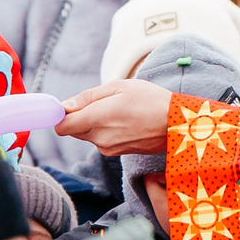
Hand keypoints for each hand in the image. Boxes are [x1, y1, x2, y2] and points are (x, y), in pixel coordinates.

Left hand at [55, 79, 171, 156]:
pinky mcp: (116, 153)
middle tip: (102, 103)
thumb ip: (88, 97)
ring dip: (93, 123)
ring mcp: (108, 148)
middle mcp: (99, 138)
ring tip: (117, 111)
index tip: (69, 106)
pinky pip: (100, 140)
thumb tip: (64, 107)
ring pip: (87, 135)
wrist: (177, 124)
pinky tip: (124, 121)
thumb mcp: (119, 87)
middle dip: (79, 117)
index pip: (61, 126)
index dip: (61, 115)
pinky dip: (105, 130)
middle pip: (73, 130)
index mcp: (98, 120)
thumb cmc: (151, 100)